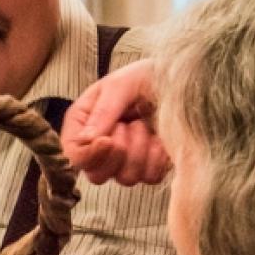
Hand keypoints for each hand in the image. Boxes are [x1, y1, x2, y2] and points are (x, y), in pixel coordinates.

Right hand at [60, 60, 170, 185]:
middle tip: (129, 124)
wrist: (181, 82)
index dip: (89, 155)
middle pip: (96, 174)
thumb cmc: (146, 76)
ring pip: (125, 178)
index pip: (73, 155)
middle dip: (119, 152)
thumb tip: (86, 140)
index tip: (109, 140)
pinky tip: (159, 137)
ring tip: (144, 124)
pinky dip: (158, 157)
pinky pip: (150, 177)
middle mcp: (99, 146)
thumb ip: (103, 111)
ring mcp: (124, 160)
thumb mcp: (122, 84)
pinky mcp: (148, 167)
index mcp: (83, 123)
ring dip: (140, 149)